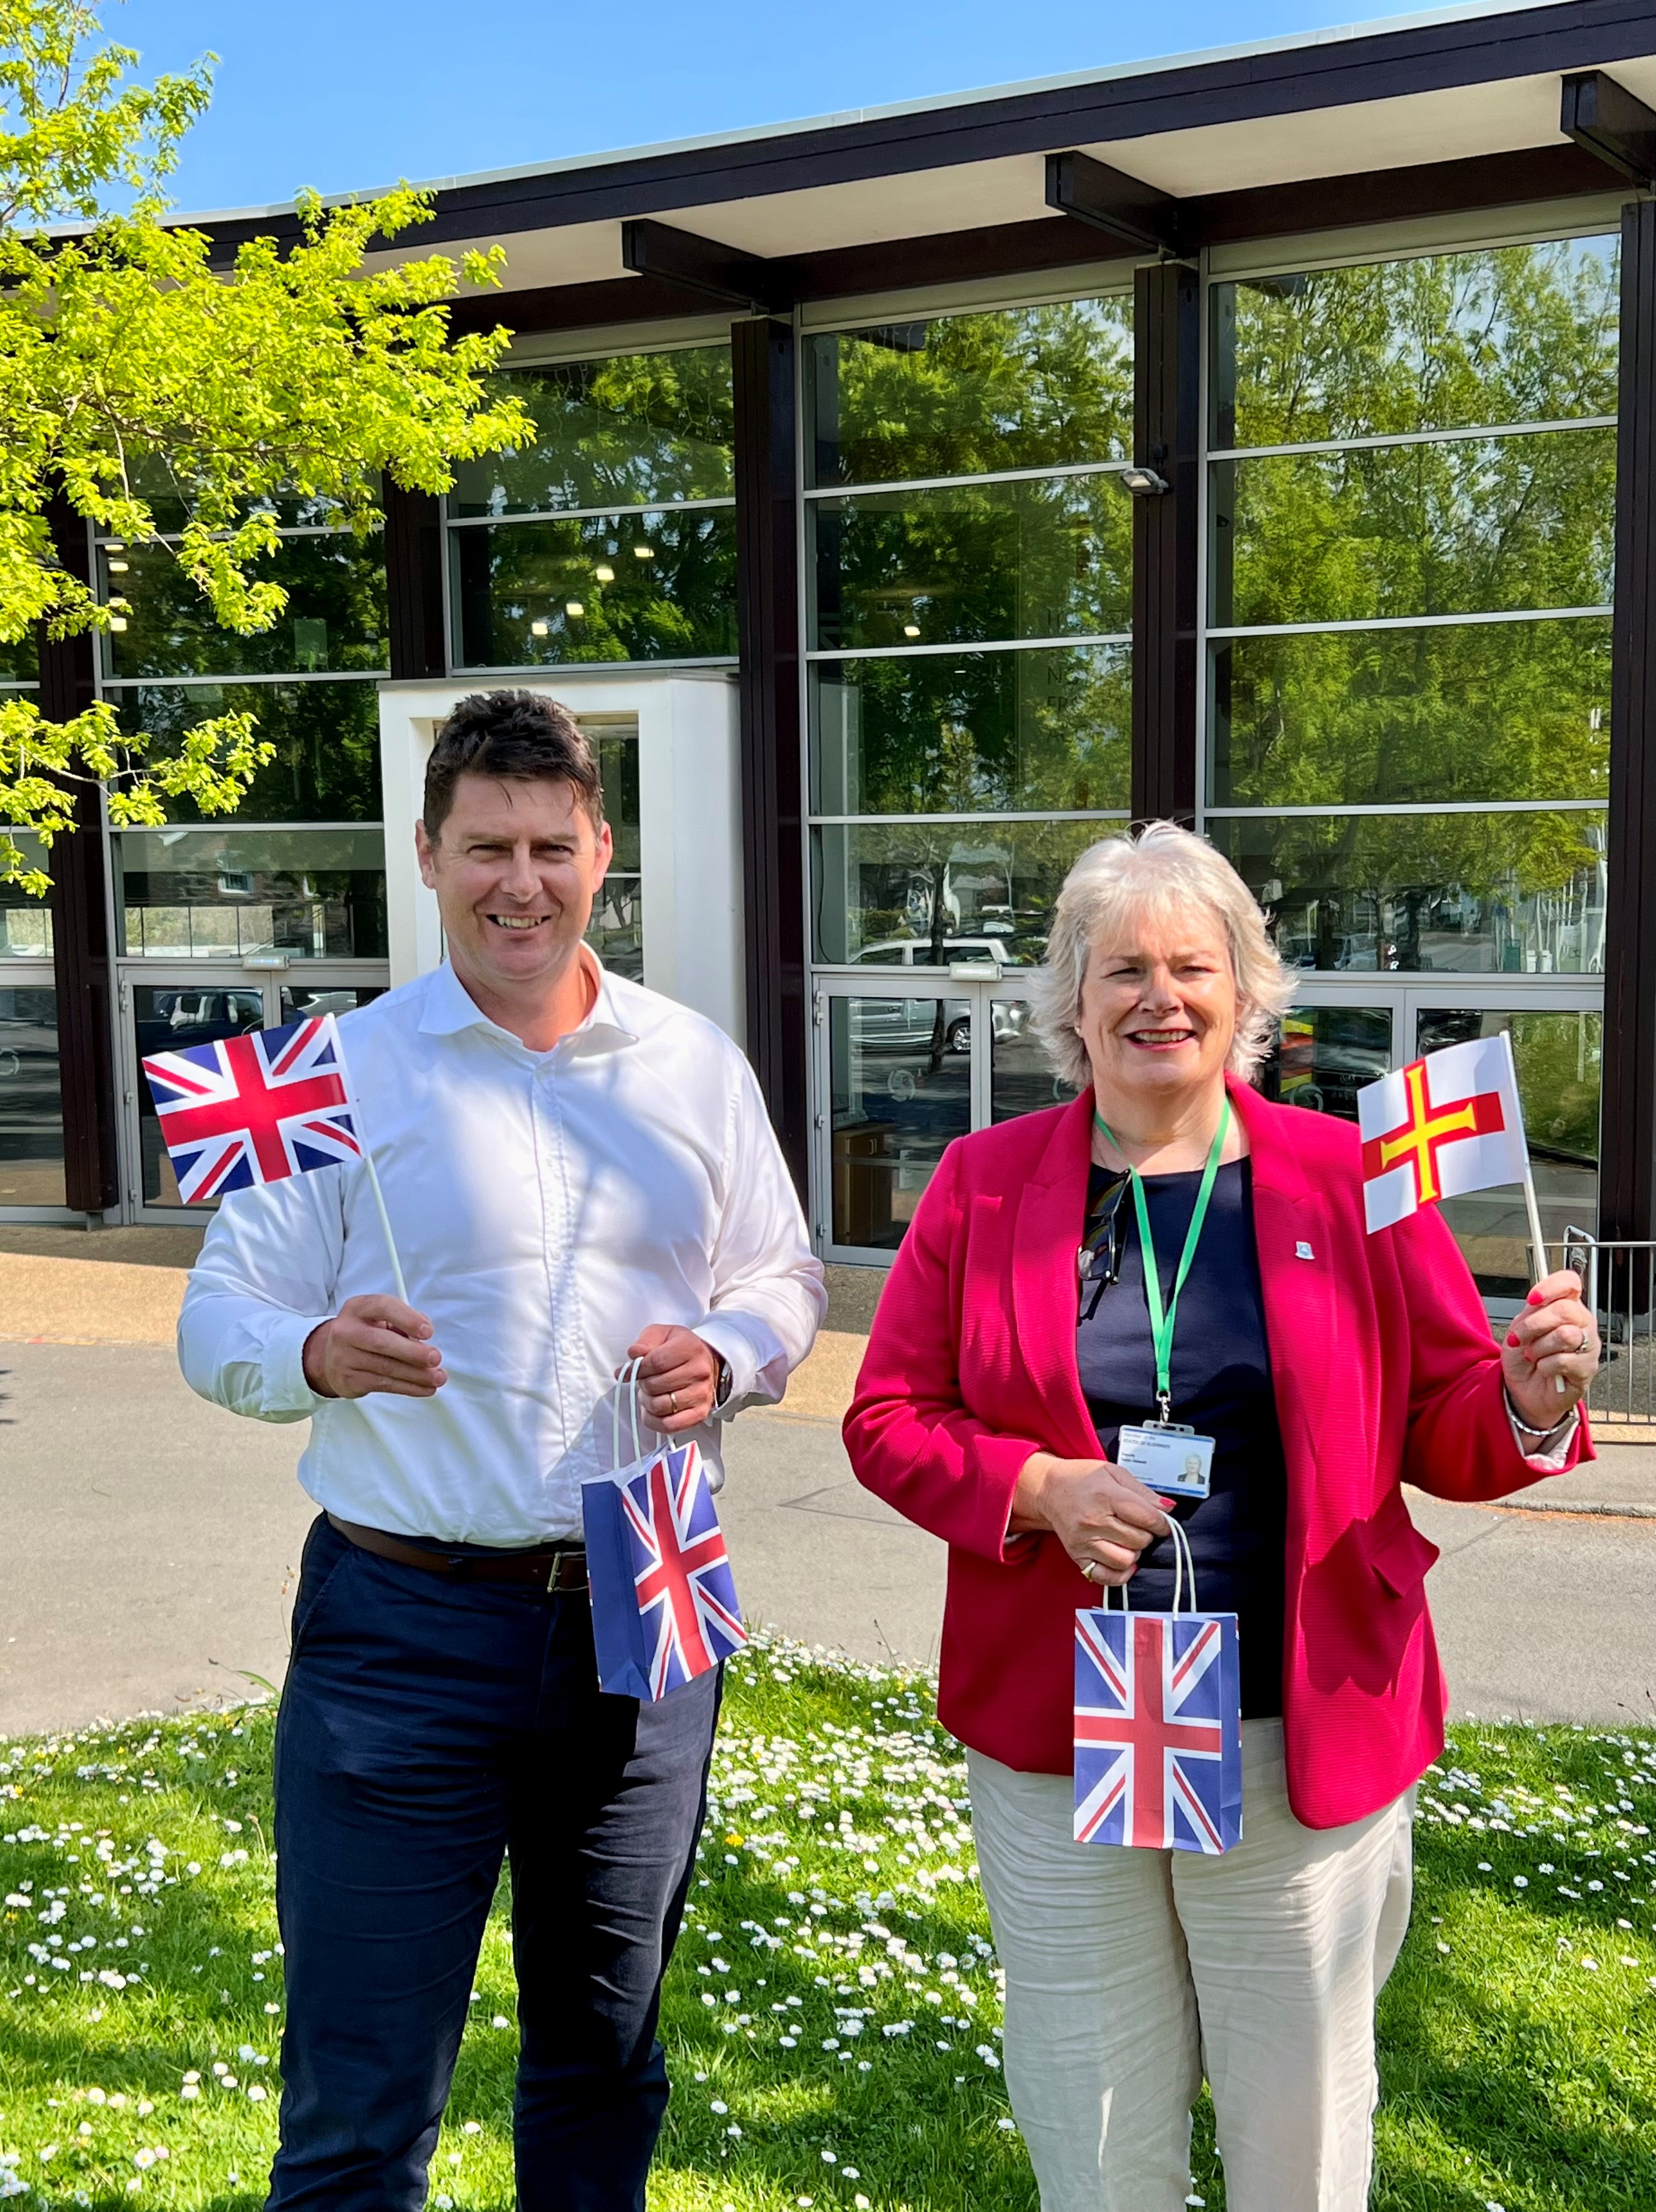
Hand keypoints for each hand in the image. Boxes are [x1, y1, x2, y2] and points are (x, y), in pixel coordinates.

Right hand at [302, 1295, 445, 1400]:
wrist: (331, 1357)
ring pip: (385, 1367)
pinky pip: (383, 1385)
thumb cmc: (366, 1334)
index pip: (383, 1307)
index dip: (407, 1318)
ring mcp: (343, 1357)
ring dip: (416, 1374)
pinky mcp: (348, 1380)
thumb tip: (424, 1338)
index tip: (428, 1331)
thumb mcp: (381, 1319)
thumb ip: (404, 1322)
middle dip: (413, 1352)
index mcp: (358, 1308)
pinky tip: (424, 1387)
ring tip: (438, 1377)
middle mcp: (346, 1330)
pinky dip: (408, 1387)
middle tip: (435, 1358)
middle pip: (382, 1342)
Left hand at [624, 1324, 719, 1433]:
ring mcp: (701, 1394)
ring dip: (647, 1402)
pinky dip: (653, 1421)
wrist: (706, 1362)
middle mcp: (699, 1371)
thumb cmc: (679, 1349)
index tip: (637, 1368)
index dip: (639, 1368)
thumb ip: (644, 1342)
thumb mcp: (661, 1335)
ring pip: (660, 1406)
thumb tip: (633, 1355)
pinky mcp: (700, 1413)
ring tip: (651, 1393)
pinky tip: (651, 1411)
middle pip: (655, 1385)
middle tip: (646, 1380)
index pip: (655, 1362)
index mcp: (690, 1348)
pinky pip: (669, 1425)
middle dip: (643, 1384)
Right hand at [1010, 1451, 1170, 1585]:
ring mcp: (1084, 1542)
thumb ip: (1143, 1492)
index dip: (1162, 1523)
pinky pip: (1106, 1577)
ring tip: (1128, 1540)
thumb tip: (1168, 1509)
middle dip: (1147, 1535)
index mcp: (1106, 1496)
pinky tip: (1123, 1560)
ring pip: (1126, 1560)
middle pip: (1140, 1540)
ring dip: (1134, 1552)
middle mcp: (1094, 1521)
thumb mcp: (1114, 1473)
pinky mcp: (1077, 1556)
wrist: (1049, 1489)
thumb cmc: (1084, 1479)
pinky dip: (1120, 1573)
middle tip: (1139, 1526)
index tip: (1162, 1523)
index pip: (1147, 1518)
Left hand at [1502, 1268, 1598, 1430]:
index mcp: (1567, 1306)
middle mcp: (1582, 1322)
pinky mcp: (1587, 1369)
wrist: (1523, 1389)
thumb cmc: (1524, 1357)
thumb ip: (1531, 1311)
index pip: (1570, 1283)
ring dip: (1539, 1348)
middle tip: (1521, 1338)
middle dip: (1534, 1325)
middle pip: (1565, 1310)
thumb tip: (1537, 1299)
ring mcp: (1589, 1346)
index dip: (1551, 1287)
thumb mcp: (1519, 1328)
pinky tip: (1544, 1369)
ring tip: (1533, 1355)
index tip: (1532, 1299)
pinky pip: (1564, 1361)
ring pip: (1565, 1335)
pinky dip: (1545, 1366)